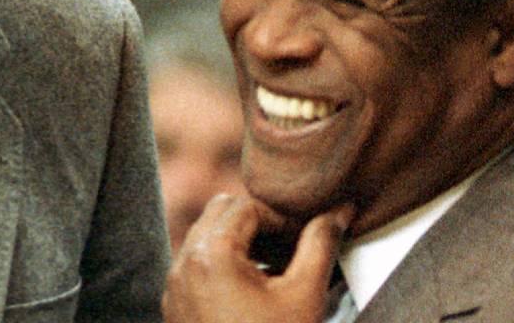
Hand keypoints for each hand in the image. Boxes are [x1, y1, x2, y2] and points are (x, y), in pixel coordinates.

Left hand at [162, 193, 354, 322]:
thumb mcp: (304, 294)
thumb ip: (321, 244)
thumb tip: (338, 212)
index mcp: (210, 254)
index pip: (247, 205)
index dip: (282, 216)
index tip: (307, 236)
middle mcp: (183, 265)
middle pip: (220, 212)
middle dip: (258, 222)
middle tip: (292, 247)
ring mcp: (175, 288)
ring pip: (206, 237)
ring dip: (242, 241)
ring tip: (279, 269)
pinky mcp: (176, 309)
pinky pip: (198, 267)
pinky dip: (226, 265)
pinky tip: (257, 292)